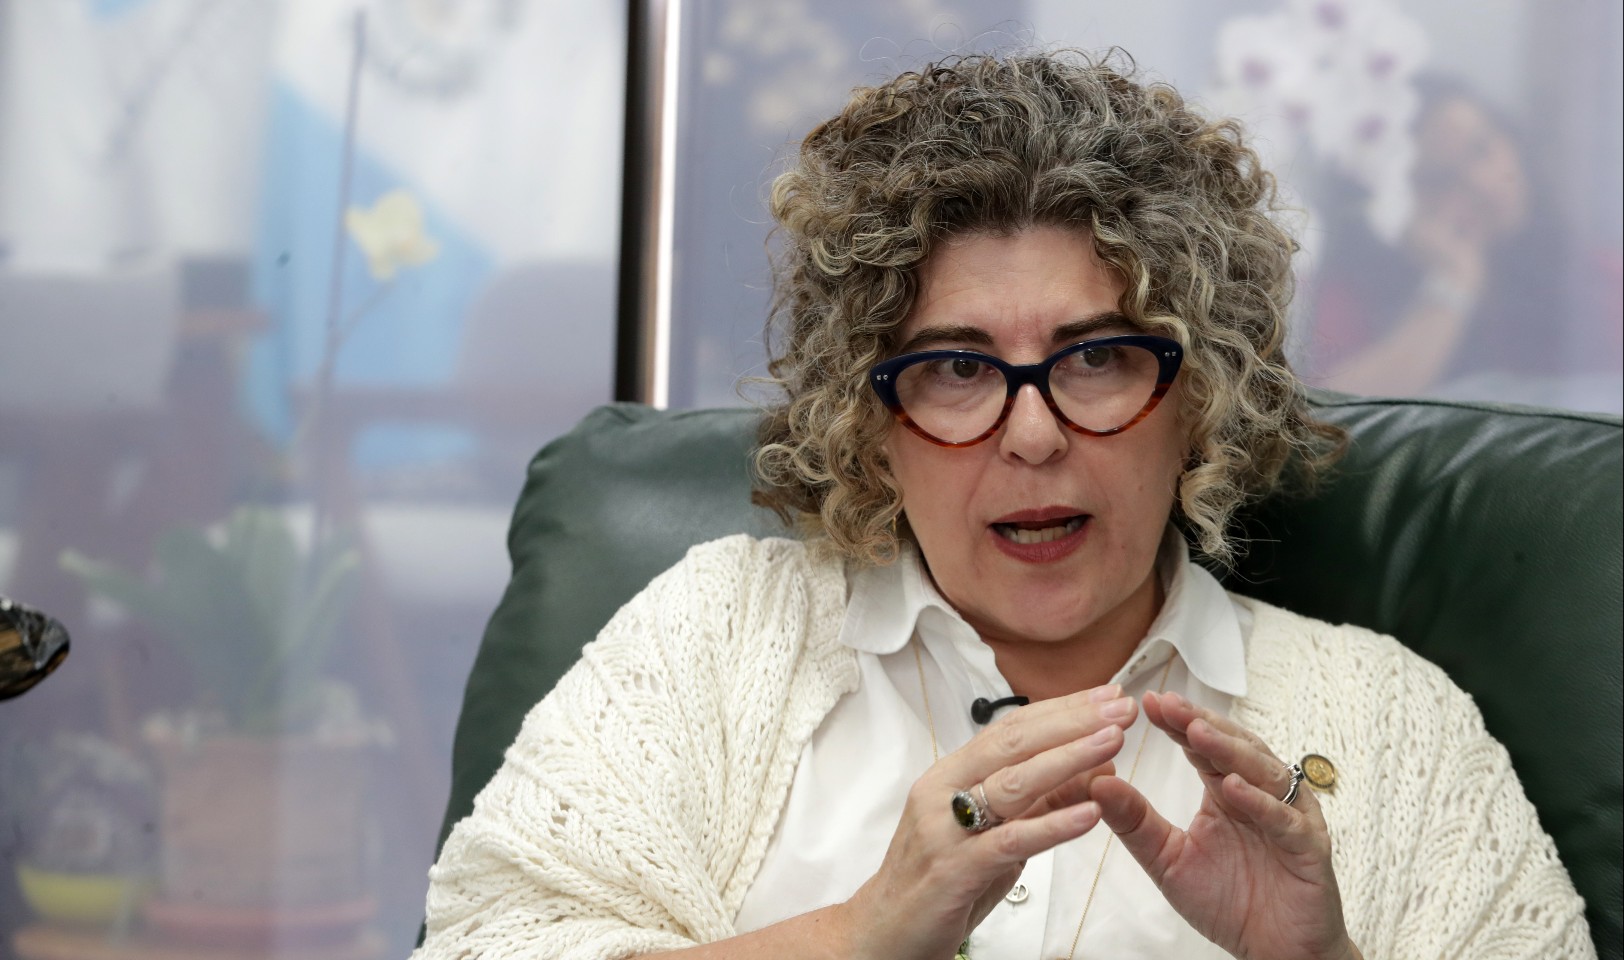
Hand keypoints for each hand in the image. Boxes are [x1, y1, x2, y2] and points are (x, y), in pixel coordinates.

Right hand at [840, 685, 1136, 959]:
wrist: (883, 931)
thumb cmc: (938, 880)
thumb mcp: (992, 835)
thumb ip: (1036, 804)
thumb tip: (1094, 771)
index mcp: (950, 774)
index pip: (1011, 729)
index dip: (1062, 709)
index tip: (1108, 695)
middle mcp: (943, 791)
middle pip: (1014, 744)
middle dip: (1073, 722)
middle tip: (1121, 707)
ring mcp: (945, 828)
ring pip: (1013, 783)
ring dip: (1068, 759)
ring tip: (1112, 743)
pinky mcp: (954, 869)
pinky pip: (1010, 842)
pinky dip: (1053, 824)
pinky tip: (1090, 813)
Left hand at [1091, 691, 1359, 959]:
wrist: (1276, 951)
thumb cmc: (1229, 901)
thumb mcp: (1168, 859)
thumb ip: (1135, 822)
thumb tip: (1096, 783)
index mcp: (1227, 792)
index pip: (1202, 747)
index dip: (1178, 724)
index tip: (1147, 702)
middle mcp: (1261, 795)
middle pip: (1234, 747)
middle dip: (1201, 724)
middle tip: (1169, 704)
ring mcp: (1289, 817)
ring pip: (1262, 773)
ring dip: (1229, 751)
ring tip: (1197, 732)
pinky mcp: (1308, 848)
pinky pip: (1285, 820)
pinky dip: (1261, 803)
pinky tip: (1233, 788)